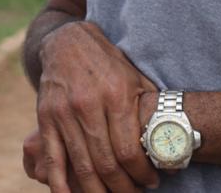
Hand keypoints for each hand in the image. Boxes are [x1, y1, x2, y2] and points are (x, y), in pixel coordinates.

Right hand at [32, 22, 159, 191]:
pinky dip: (60, 183)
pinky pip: (52, 157)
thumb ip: (149, 111)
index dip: (142, 174)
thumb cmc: (108, 63)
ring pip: (82, 166)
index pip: (129, 150)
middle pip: (106, 163)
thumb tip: (174, 148)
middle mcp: (88, 104)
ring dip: (98, 192)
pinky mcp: (46, 116)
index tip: (151, 183)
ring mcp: (63, 111)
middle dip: (123, 188)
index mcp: (115, 94)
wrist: (67, 41)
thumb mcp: (135, 78)